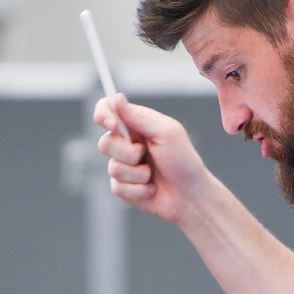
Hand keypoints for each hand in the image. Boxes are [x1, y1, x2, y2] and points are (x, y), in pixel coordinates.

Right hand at [95, 95, 216, 226]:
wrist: (190, 196)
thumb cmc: (183, 161)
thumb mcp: (166, 133)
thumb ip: (140, 117)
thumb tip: (117, 98)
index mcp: (136, 125)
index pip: (106, 111)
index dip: (103, 115)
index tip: (112, 124)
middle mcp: (126, 144)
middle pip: (104, 143)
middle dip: (127, 153)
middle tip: (145, 154)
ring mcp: (123, 166)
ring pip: (113, 168)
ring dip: (138, 174)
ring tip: (152, 175)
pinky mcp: (123, 188)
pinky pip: (118, 188)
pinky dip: (138, 190)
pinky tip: (151, 189)